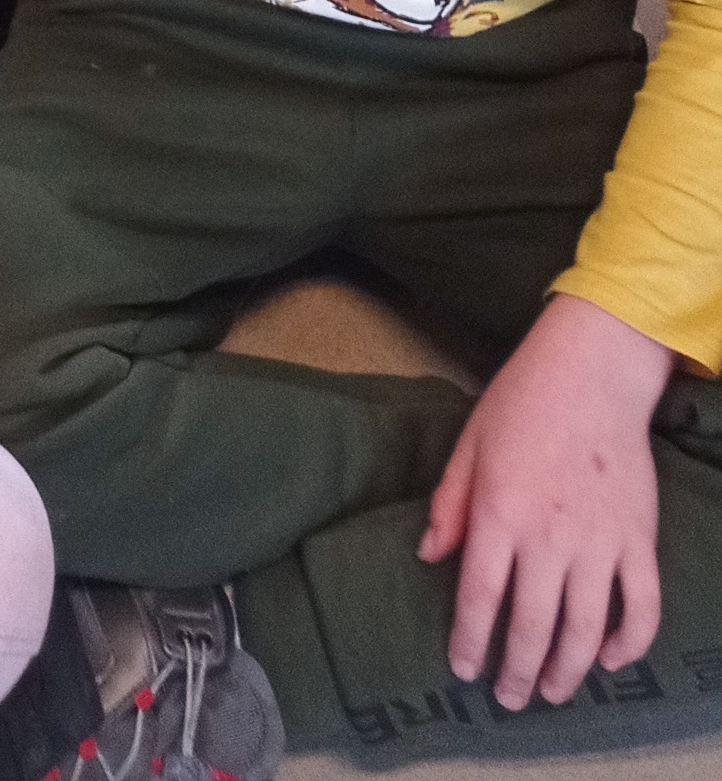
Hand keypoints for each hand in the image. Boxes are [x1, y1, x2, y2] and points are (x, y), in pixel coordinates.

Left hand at [421, 294, 672, 709]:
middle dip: (518, 670)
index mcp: (501, 513)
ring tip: (551, 691)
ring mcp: (600, 543)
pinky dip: (629, 641)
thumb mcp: (469, 445)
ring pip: (586, 628)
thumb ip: (450, 504)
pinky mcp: (638, 540)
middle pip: (533, 624)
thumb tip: (429, 556)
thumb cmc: (521, 402)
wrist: (591, 373)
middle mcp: (550, 537)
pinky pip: (642, 606)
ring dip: (569, 669)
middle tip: (509, 698)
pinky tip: (611, 658)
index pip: (482, 596)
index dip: (471, 640)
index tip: (464, 669)